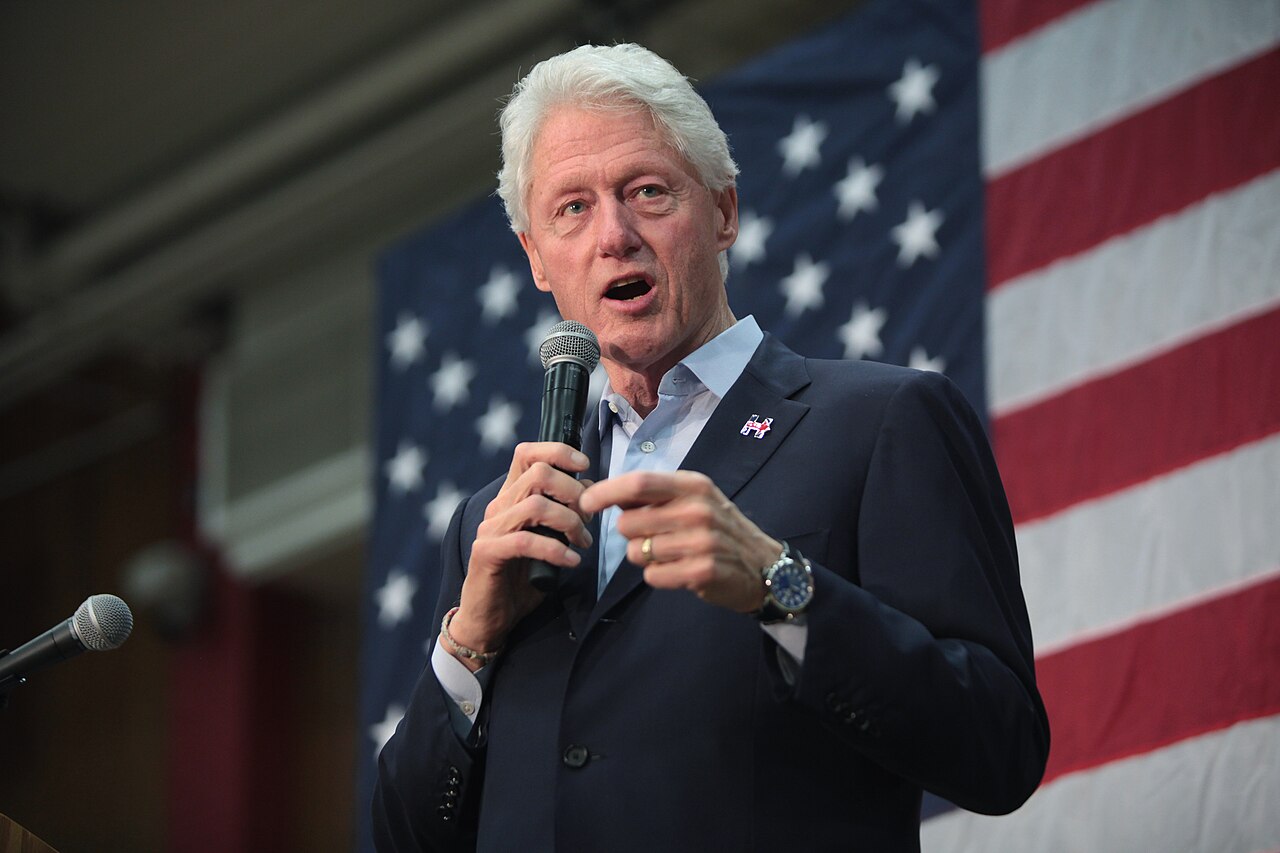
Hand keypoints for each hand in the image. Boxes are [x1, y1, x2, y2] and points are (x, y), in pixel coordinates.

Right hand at [445, 442, 592, 669]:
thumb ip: (564, 514)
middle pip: (539, 474)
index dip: (557, 451)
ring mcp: (490, 529)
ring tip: (584, 544)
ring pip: (535, 506)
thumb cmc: (523, 578)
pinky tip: (572, 561)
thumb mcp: (550, 540)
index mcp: (512, 498)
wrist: (491, 618)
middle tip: (590, 519)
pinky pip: (526, 541)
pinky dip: (556, 550)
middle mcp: (498, 507)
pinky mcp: (486, 553)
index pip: (527, 454)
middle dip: (574, 493)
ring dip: (570, 523)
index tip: (584, 465)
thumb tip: (589, 489)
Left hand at [579, 471, 778, 612]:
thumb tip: (604, 492)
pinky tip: (678, 571)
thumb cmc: (719, 529)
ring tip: (671, 555)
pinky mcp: (702, 571)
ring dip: (644, 557)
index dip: (605, 492)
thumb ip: (654, 496)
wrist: (763, 567)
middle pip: (629, 522)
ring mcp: (702, 541)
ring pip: (637, 551)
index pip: (638, 483)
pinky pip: (652, 575)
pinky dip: (658, 576)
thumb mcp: (693, 500)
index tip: (585, 503)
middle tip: (654, 537)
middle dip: (630, 534)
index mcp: (693, 485)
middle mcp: (698, 509)